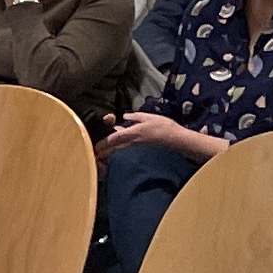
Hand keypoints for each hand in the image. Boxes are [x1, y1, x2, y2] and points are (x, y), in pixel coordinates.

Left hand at [97, 109, 214, 161]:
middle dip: (104, 152)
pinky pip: (127, 151)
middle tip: (94, 154)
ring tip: (102, 156)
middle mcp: (133, 142)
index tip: (95, 146)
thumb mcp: (148, 117)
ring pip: (120, 151)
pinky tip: (118, 151)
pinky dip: (120, 152)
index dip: (104, 143)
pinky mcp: (142, 150)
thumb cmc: (164, 126)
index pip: (114, 138)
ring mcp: (137, 148)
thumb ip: (135, 117)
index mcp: (133, 133)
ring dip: (110, 153)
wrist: (177, 140)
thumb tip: (124, 117)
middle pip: (114, 148)